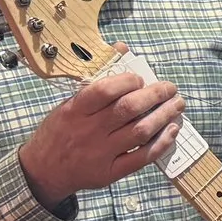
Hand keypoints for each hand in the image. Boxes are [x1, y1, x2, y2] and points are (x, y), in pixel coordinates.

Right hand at [18, 71, 183, 209]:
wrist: (44, 171)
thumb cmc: (59, 132)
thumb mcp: (68, 104)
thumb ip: (95, 81)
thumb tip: (121, 48)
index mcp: (75, 111)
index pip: (105, 90)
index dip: (128, 81)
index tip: (141, 78)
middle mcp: (89, 131)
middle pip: (128, 109)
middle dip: (156, 95)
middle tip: (170, 88)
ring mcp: (101, 153)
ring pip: (140, 131)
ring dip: (164, 116)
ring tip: (177, 105)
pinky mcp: (111, 172)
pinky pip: (142, 157)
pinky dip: (161, 143)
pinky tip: (172, 130)